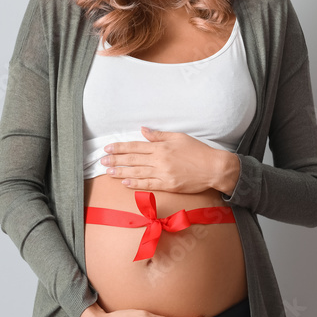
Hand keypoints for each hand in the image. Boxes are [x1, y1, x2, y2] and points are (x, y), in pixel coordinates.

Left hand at [101, 126, 234, 193]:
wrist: (214, 168)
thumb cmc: (198, 151)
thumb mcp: (179, 137)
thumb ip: (159, 135)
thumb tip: (143, 131)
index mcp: (161, 147)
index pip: (135, 146)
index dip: (120, 147)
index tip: (108, 148)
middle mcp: (159, 160)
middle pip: (133, 160)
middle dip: (116, 160)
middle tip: (102, 161)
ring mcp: (163, 174)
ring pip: (137, 173)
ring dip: (121, 172)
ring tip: (108, 172)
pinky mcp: (168, 185)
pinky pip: (148, 184)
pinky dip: (136, 184)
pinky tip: (125, 183)